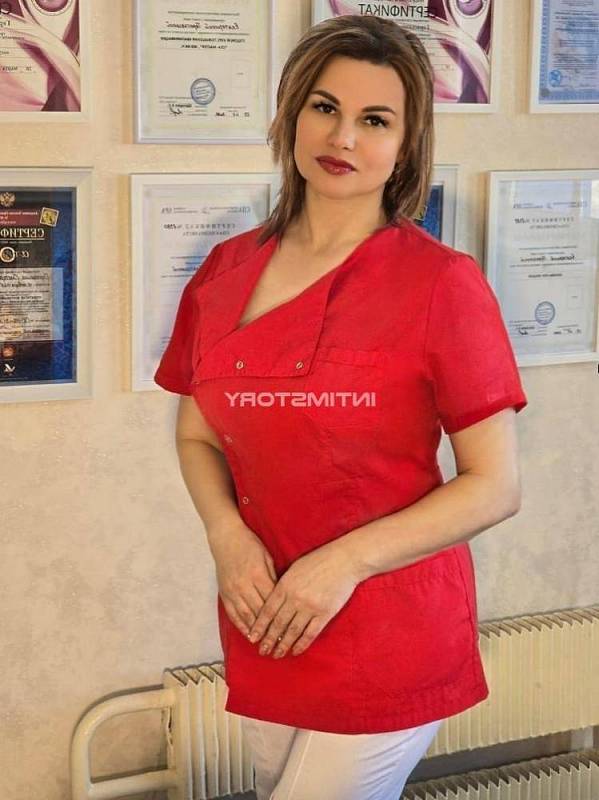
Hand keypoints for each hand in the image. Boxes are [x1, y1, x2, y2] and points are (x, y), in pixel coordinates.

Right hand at [207, 516, 277, 637]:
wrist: (226, 538)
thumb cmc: (250, 545)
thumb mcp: (266, 557)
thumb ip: (273, 577)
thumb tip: (282, 597)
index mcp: (258, 575)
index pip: (272, 601)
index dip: (281, 616)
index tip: (291, 628)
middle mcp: (244, 585)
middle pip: (260, 612)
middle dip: (271, 628)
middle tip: (282, 643)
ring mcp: (232, 590)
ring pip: (246, 615)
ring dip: (257, 631)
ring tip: (267, 643)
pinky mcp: (224, 593)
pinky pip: (233, 613)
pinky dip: (241, 626)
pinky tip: (249, 634)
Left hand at [246, 541, 359, 658]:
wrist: (344, 560)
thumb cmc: (319, 561)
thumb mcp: (295, 568)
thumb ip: (283, 585)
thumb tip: (273, 603)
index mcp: (285, 585)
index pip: (267, 611)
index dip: (259, 626)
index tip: (252, 637)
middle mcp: (295, 598)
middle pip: (278, 624)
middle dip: (268, 639)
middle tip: (262, 650)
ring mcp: (310, 607)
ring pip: (293, 631)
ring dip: (283, 645)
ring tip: (276, 654)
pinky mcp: (325, 613)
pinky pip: (311, 633)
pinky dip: (302, 644)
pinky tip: (296, 651)